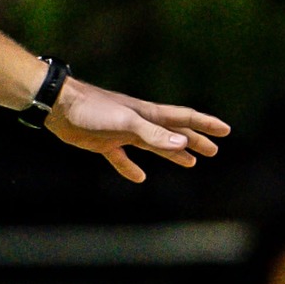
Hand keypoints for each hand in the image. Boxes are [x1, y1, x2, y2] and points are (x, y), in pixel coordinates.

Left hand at [45, 79, 228, 182]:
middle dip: (195, 141)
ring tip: (190, 163)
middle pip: (173, 133)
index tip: (225, 130)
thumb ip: (154, 136)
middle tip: (213, 151)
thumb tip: (183, 146)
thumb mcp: (127, 123)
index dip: (205, 125)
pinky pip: (123, 158)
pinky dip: (132, 167)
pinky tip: (139, 177)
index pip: (184, 119)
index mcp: (149, 114)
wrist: (59, 106)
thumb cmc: (93, 110)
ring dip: (172, 154)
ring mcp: (123, 133)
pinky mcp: (105, 143)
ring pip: (154, 146)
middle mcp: (139, 122)